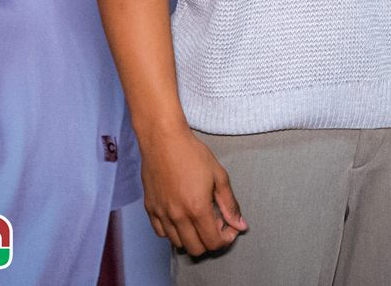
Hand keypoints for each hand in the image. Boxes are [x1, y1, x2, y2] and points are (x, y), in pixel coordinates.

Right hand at [139, 124, 246, 254]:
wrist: (163, 140)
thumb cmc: (192, 154)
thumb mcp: (219, 176)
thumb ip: (230, 205)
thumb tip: (240, 225)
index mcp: (197, 208)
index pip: (213, 243)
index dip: (226, 239)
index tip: (229, 227)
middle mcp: (177, 216)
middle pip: (196, 249)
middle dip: (210, 241)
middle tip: (216, 223)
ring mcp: (161, 214)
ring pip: (178, 243)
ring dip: (192, 237)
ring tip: (199, 218)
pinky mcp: (150, 209)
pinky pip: (161, 233)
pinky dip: (173, 232)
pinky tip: (182, 216)